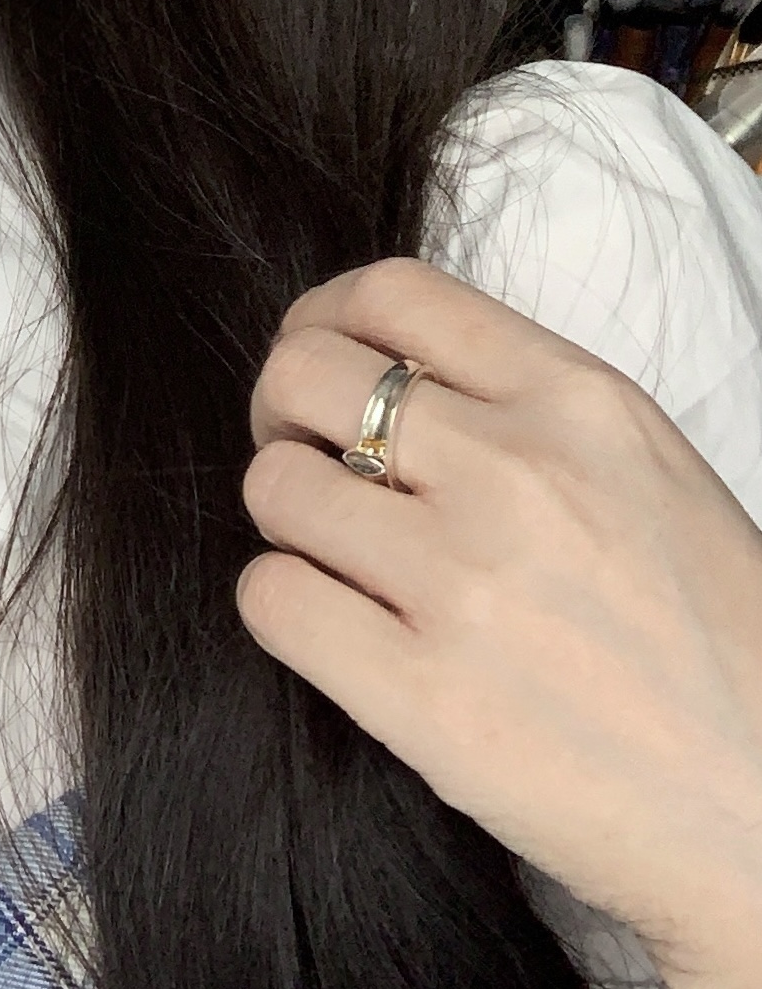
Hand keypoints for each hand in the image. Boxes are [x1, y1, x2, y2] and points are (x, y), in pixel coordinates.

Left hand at [238, 258, 761, 988]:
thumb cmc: (721, 650)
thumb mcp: (650, 474)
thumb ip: (528, 412)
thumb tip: (392, 379)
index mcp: (582, 402)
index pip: (393, 292)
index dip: (325, 322)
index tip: (321, 366)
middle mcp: (518, 472)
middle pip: (303, 373)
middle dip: (284, 413)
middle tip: (312, 464)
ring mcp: (465, 583)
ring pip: (274, 487)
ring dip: (290, 521)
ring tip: (343, 562)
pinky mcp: (421, 697)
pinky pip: (271, 600)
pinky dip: (285, 608)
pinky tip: (340, 630)